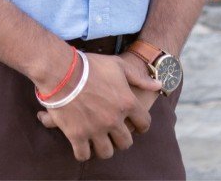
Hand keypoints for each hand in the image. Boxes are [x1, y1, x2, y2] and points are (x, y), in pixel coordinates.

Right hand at [35, 52, 161, 161]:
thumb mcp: (118, 66)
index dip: (141, 125)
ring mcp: (95, 129)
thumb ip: (139, 78)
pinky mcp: (77, 135)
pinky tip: (82, 144)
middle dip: (121, 138)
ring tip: (98, 139)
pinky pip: (84, 155)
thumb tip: (159, 85)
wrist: (61, 69)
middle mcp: (114, 120)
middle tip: (113, 132)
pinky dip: (83, 152)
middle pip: (125, 142)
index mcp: (127, 102)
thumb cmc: (91, 65)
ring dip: (103, 147)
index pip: (144, 123)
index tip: (135, 125)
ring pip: (106, 152)